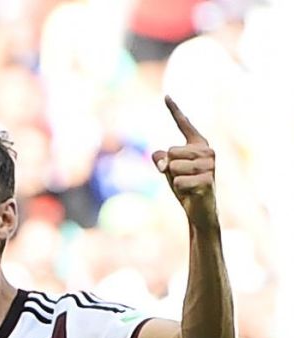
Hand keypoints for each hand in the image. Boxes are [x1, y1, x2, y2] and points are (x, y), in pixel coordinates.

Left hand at [152, 96, 217, 229]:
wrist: (199, 209)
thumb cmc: (184, 185)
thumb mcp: (167, 168)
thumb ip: (160, 158)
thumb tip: (162, 160)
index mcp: (198, 144)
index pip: (184, 124)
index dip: (174, 110)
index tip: (166, 96)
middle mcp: (207, 151)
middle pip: (171, 151)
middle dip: (168, 167)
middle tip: (181, 177)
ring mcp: (209, 165)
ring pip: (173, 166)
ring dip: (173, 178)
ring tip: (186, 184)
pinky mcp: (207, 180)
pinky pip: (177, 181)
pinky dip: (179, 188)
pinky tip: (190, 192)